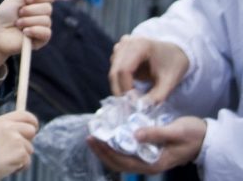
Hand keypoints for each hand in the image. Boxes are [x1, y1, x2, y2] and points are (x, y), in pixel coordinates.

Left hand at [0, 0, 52, 72]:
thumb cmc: (5, 14)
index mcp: (37, 3)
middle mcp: (42, 15)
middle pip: (48, 8)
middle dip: (30, 10)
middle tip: (18, 13)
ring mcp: (43, 27)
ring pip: (46, 20)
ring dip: (28, 21)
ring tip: (17, 24)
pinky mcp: (42, 40)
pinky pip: (46, 32)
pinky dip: (33, 30)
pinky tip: (24, 32)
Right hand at [0, 110, 37, 179]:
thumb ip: (7, 128)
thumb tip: (24, 129)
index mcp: (2, 121)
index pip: (25, 115)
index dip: (32, 122)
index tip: (34, 128)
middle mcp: (10, 127)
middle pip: (31, 130)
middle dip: (28, 140)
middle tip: (19, 148)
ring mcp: (16, 140)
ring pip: (30, 148)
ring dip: (22, 156)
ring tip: (7, 158)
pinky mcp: (21, 153)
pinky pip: (27, 161)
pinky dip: (20, 166)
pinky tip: (9, 165)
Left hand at [90, 115, 206, 173]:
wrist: (207, 137)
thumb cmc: (193, 134)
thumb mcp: (176, 132)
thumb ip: (156, 134)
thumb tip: (134, 135)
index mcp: (155, 163)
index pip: (125, 162)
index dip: (108, 153)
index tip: (95, 140)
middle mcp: (150, 164)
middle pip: (121, 163)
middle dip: (103, 152)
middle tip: (89, 137)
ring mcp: (150, 158)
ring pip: (123, 159)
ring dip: (108, 149)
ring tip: (95, 136)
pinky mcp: (150, 151)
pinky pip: (129, 152)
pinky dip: (117, 145)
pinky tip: (110, 135)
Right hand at [109, 35, 190, 100]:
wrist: (176, 50)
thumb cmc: (174, 64)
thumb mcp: (169, 81)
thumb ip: (156, 96)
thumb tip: (140, 108)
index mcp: (140, 45)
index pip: (124, 69)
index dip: (126, 88)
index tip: (133, 103)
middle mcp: (126, 43)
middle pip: (115, 70)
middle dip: (120, 90)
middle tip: (129, 105)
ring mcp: (121, 45)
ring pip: (113, 70)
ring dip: (120, 86)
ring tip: (132, 98)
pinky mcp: (119, 50)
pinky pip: (115, 68)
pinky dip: (121, 80)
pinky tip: (131, 88)